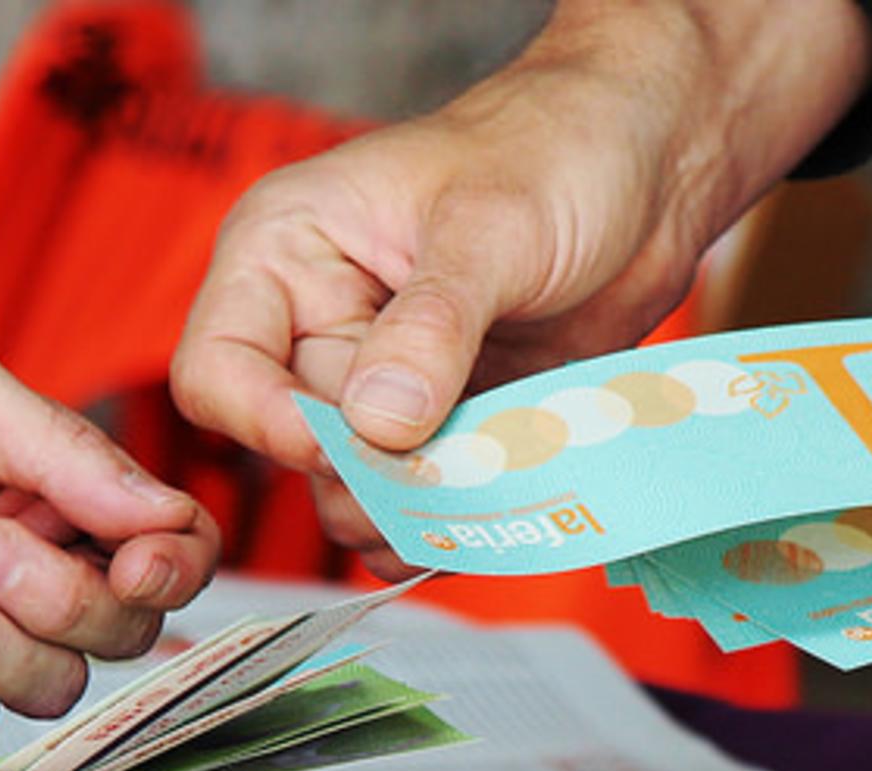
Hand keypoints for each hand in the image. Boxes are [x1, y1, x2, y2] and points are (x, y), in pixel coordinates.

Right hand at [170, 0, 871, 573]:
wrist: (653, 164)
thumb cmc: (559, 149)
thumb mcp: (491, 229)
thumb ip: (433, 328)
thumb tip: (377, 427)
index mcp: (285, 252)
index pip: (218, 372)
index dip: (271, 424)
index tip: (353, 448)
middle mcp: (317, 322)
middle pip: (292, 448)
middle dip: (364, 478)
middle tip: (444, 479)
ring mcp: (381, 379)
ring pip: (354, 489)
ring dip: (413, 510)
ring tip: (483, 493)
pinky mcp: (443, 420)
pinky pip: (422, 499)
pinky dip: (455, 520)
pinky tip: (500, 508)